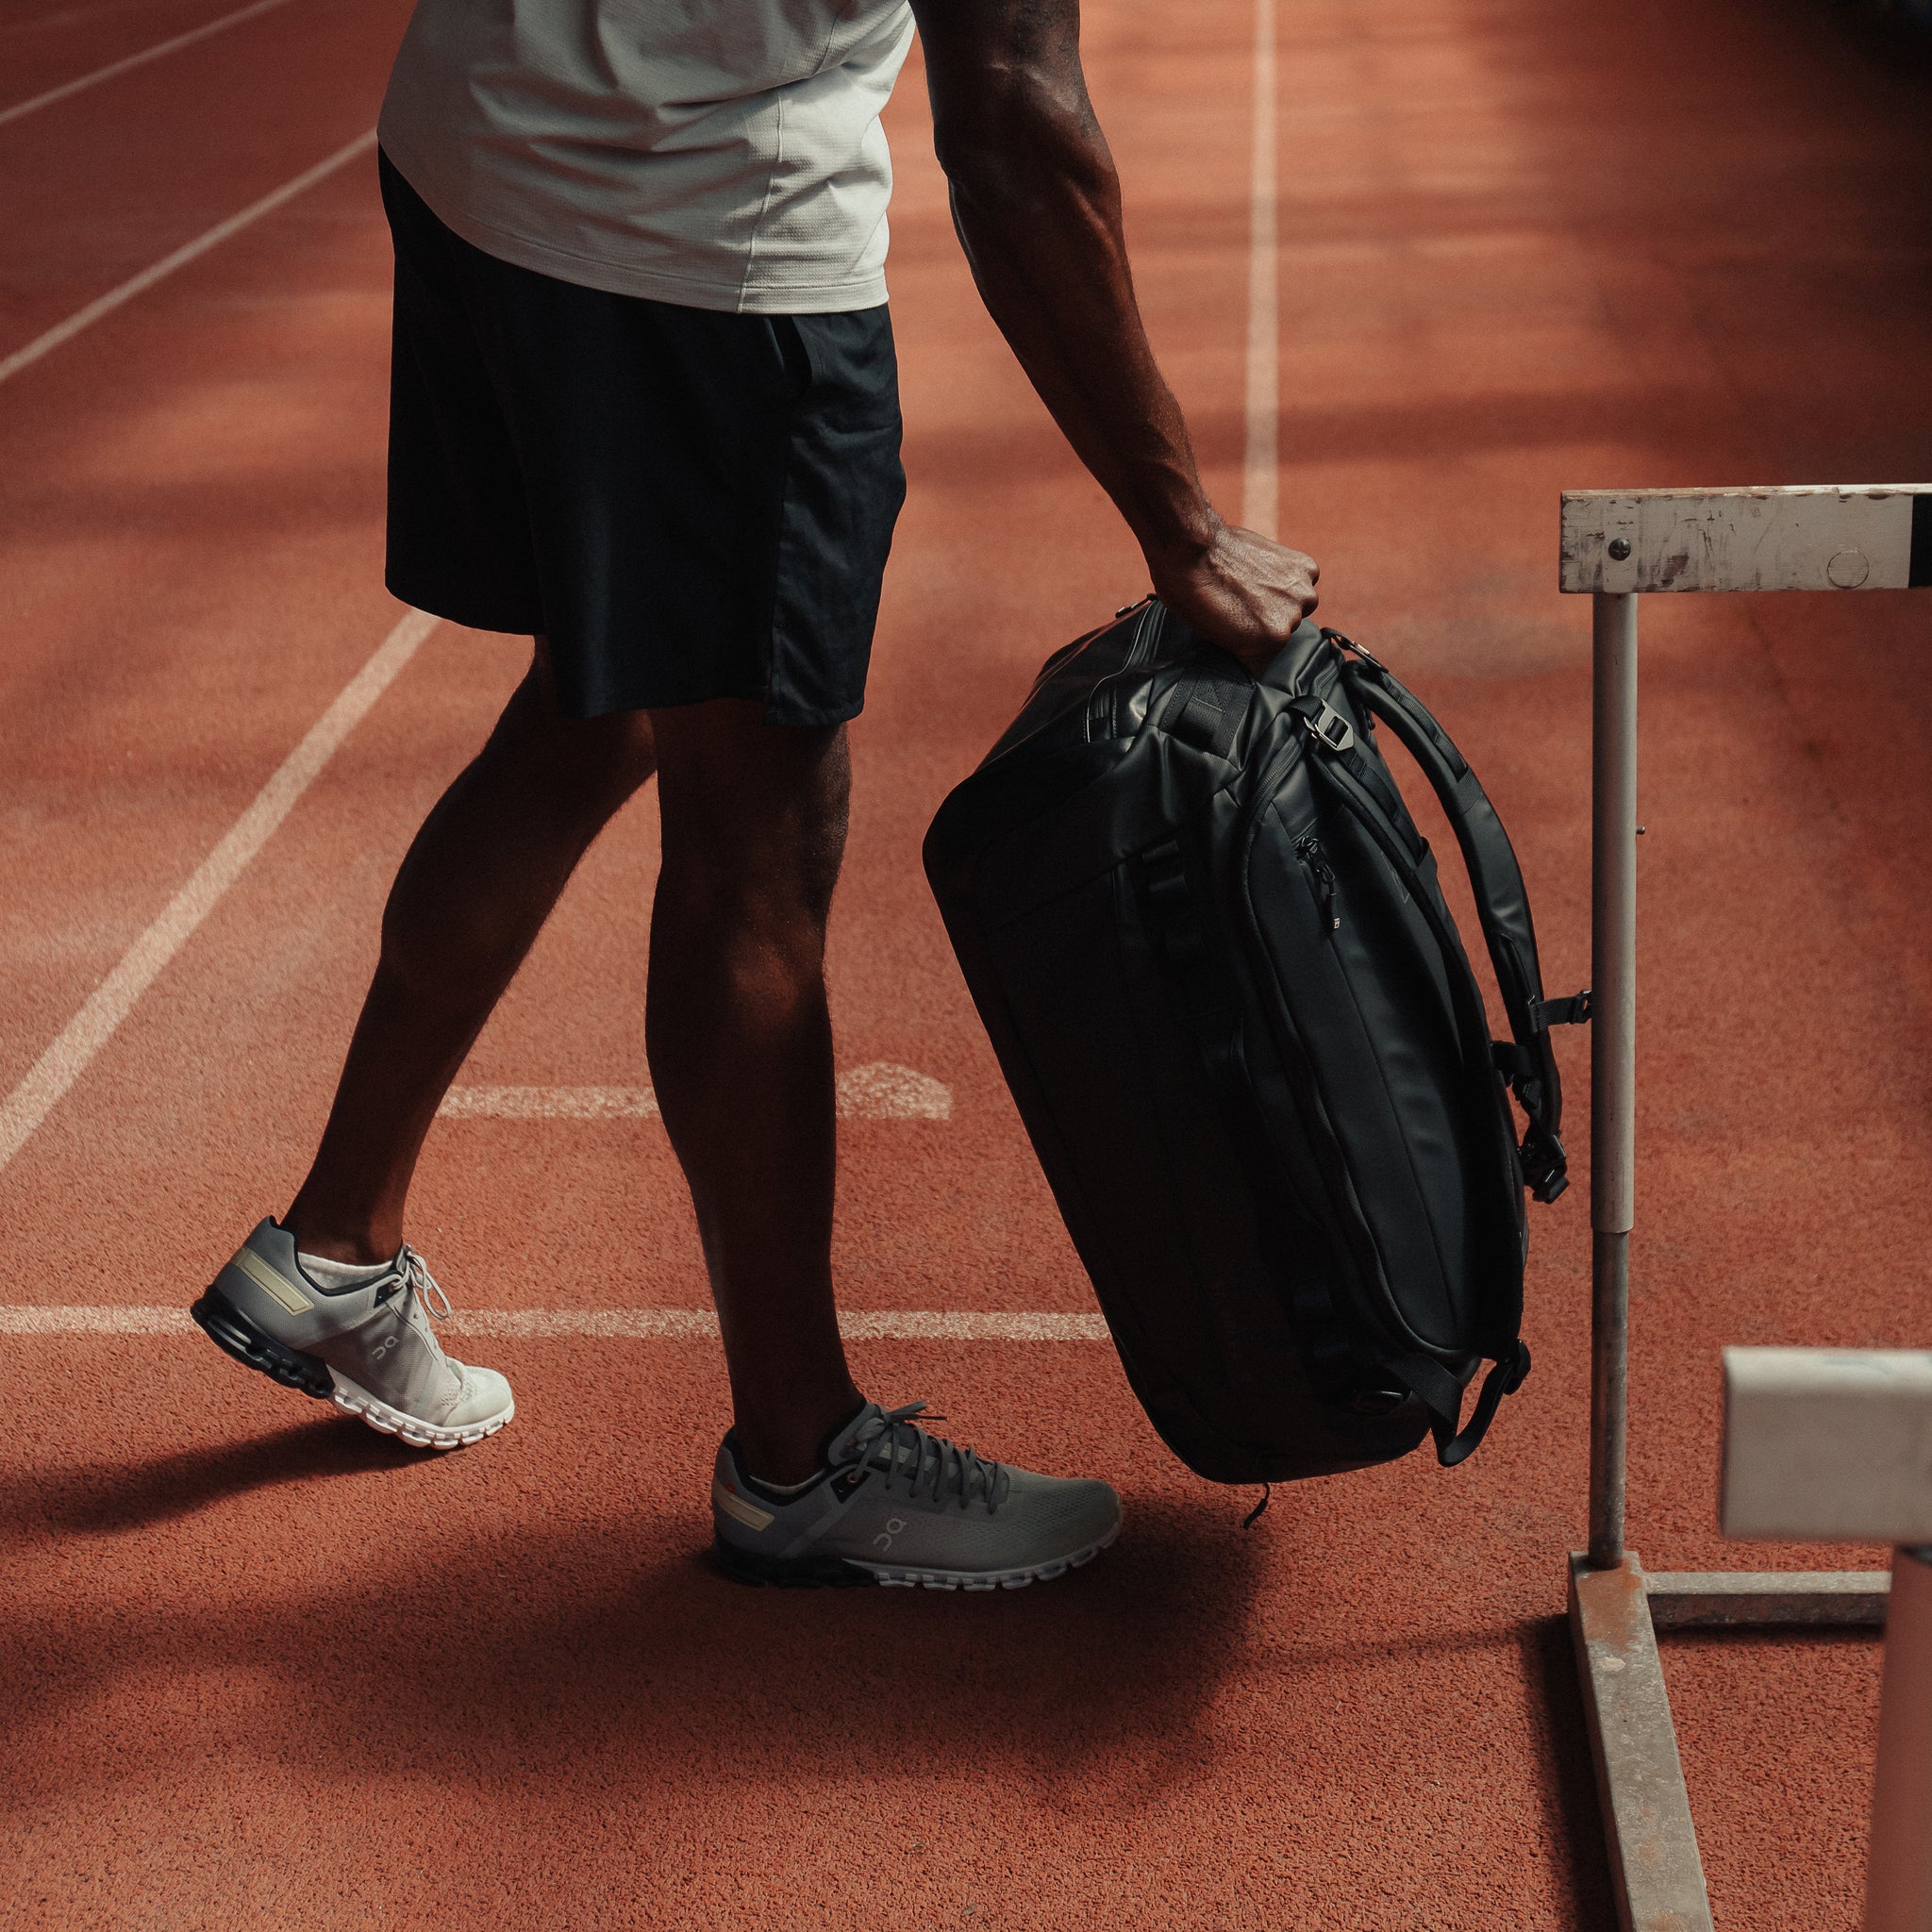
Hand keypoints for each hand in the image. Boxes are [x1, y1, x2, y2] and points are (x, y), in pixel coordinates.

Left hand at [1147, 518, 1319, 675]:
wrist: (1192, 550)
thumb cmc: (1191, 594)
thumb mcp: (1211, 636)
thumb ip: (1239, 645)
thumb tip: (1244, 645)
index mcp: (1267, 647)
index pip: (1262, 662)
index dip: (1248, 650)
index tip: (1237, 637)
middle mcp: (1291, 623)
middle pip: (1283, 631)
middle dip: (1265, 621)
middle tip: (1242, 604)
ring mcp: (1300, 594)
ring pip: (1296, 606)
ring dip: (1281, 598)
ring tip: (1253, 585)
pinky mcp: (1306, 568)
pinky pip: (1304, 578)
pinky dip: (1289, 575)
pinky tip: (1265, 569)